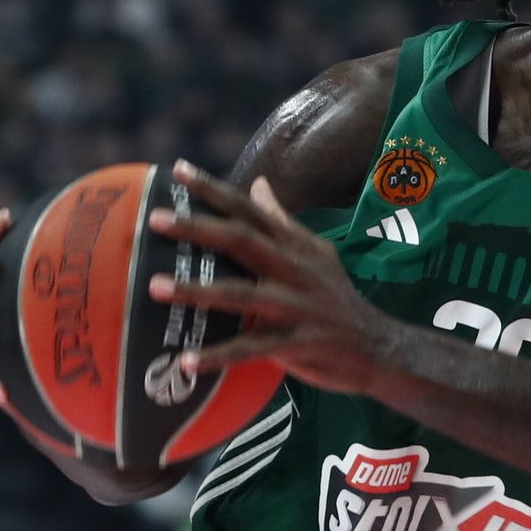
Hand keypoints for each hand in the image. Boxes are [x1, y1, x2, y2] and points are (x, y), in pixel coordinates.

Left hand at [148, 160, 390, 394]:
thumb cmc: (334, 296)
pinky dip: (217, 357)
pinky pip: (250, 350)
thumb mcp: (314, 252)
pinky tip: (186, 361)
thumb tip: (257, 184)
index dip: (214, 189)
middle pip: (241, 241)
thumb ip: (281, 221)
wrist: (376, 344)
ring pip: (240, 295)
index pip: (249, 210)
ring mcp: (294, 306)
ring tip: (154, 287)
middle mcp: (292, 270)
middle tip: (156, 220)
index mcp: (293, 246)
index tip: (178, 169)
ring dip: (196, 290)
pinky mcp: (294, 343)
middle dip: (198, 228)